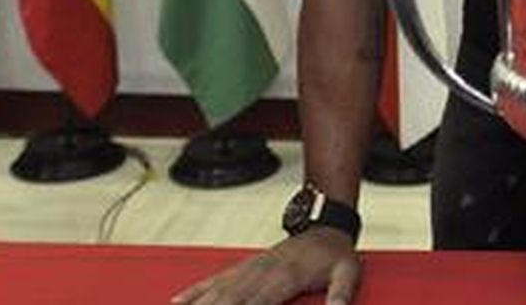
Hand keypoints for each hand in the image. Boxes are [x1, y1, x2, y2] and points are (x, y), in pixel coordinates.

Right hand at [172, 228, 360, 304]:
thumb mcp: (348, 271)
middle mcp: (261, 273)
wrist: (324, 228)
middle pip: (228, 301)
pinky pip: (215, 280)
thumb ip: (341, 293)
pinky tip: (177, 303)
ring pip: (216, 292)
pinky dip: (194, 292)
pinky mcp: (243, 268)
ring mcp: (249, 269)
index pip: (257, 304)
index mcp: (285, 277)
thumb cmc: (335, 254)